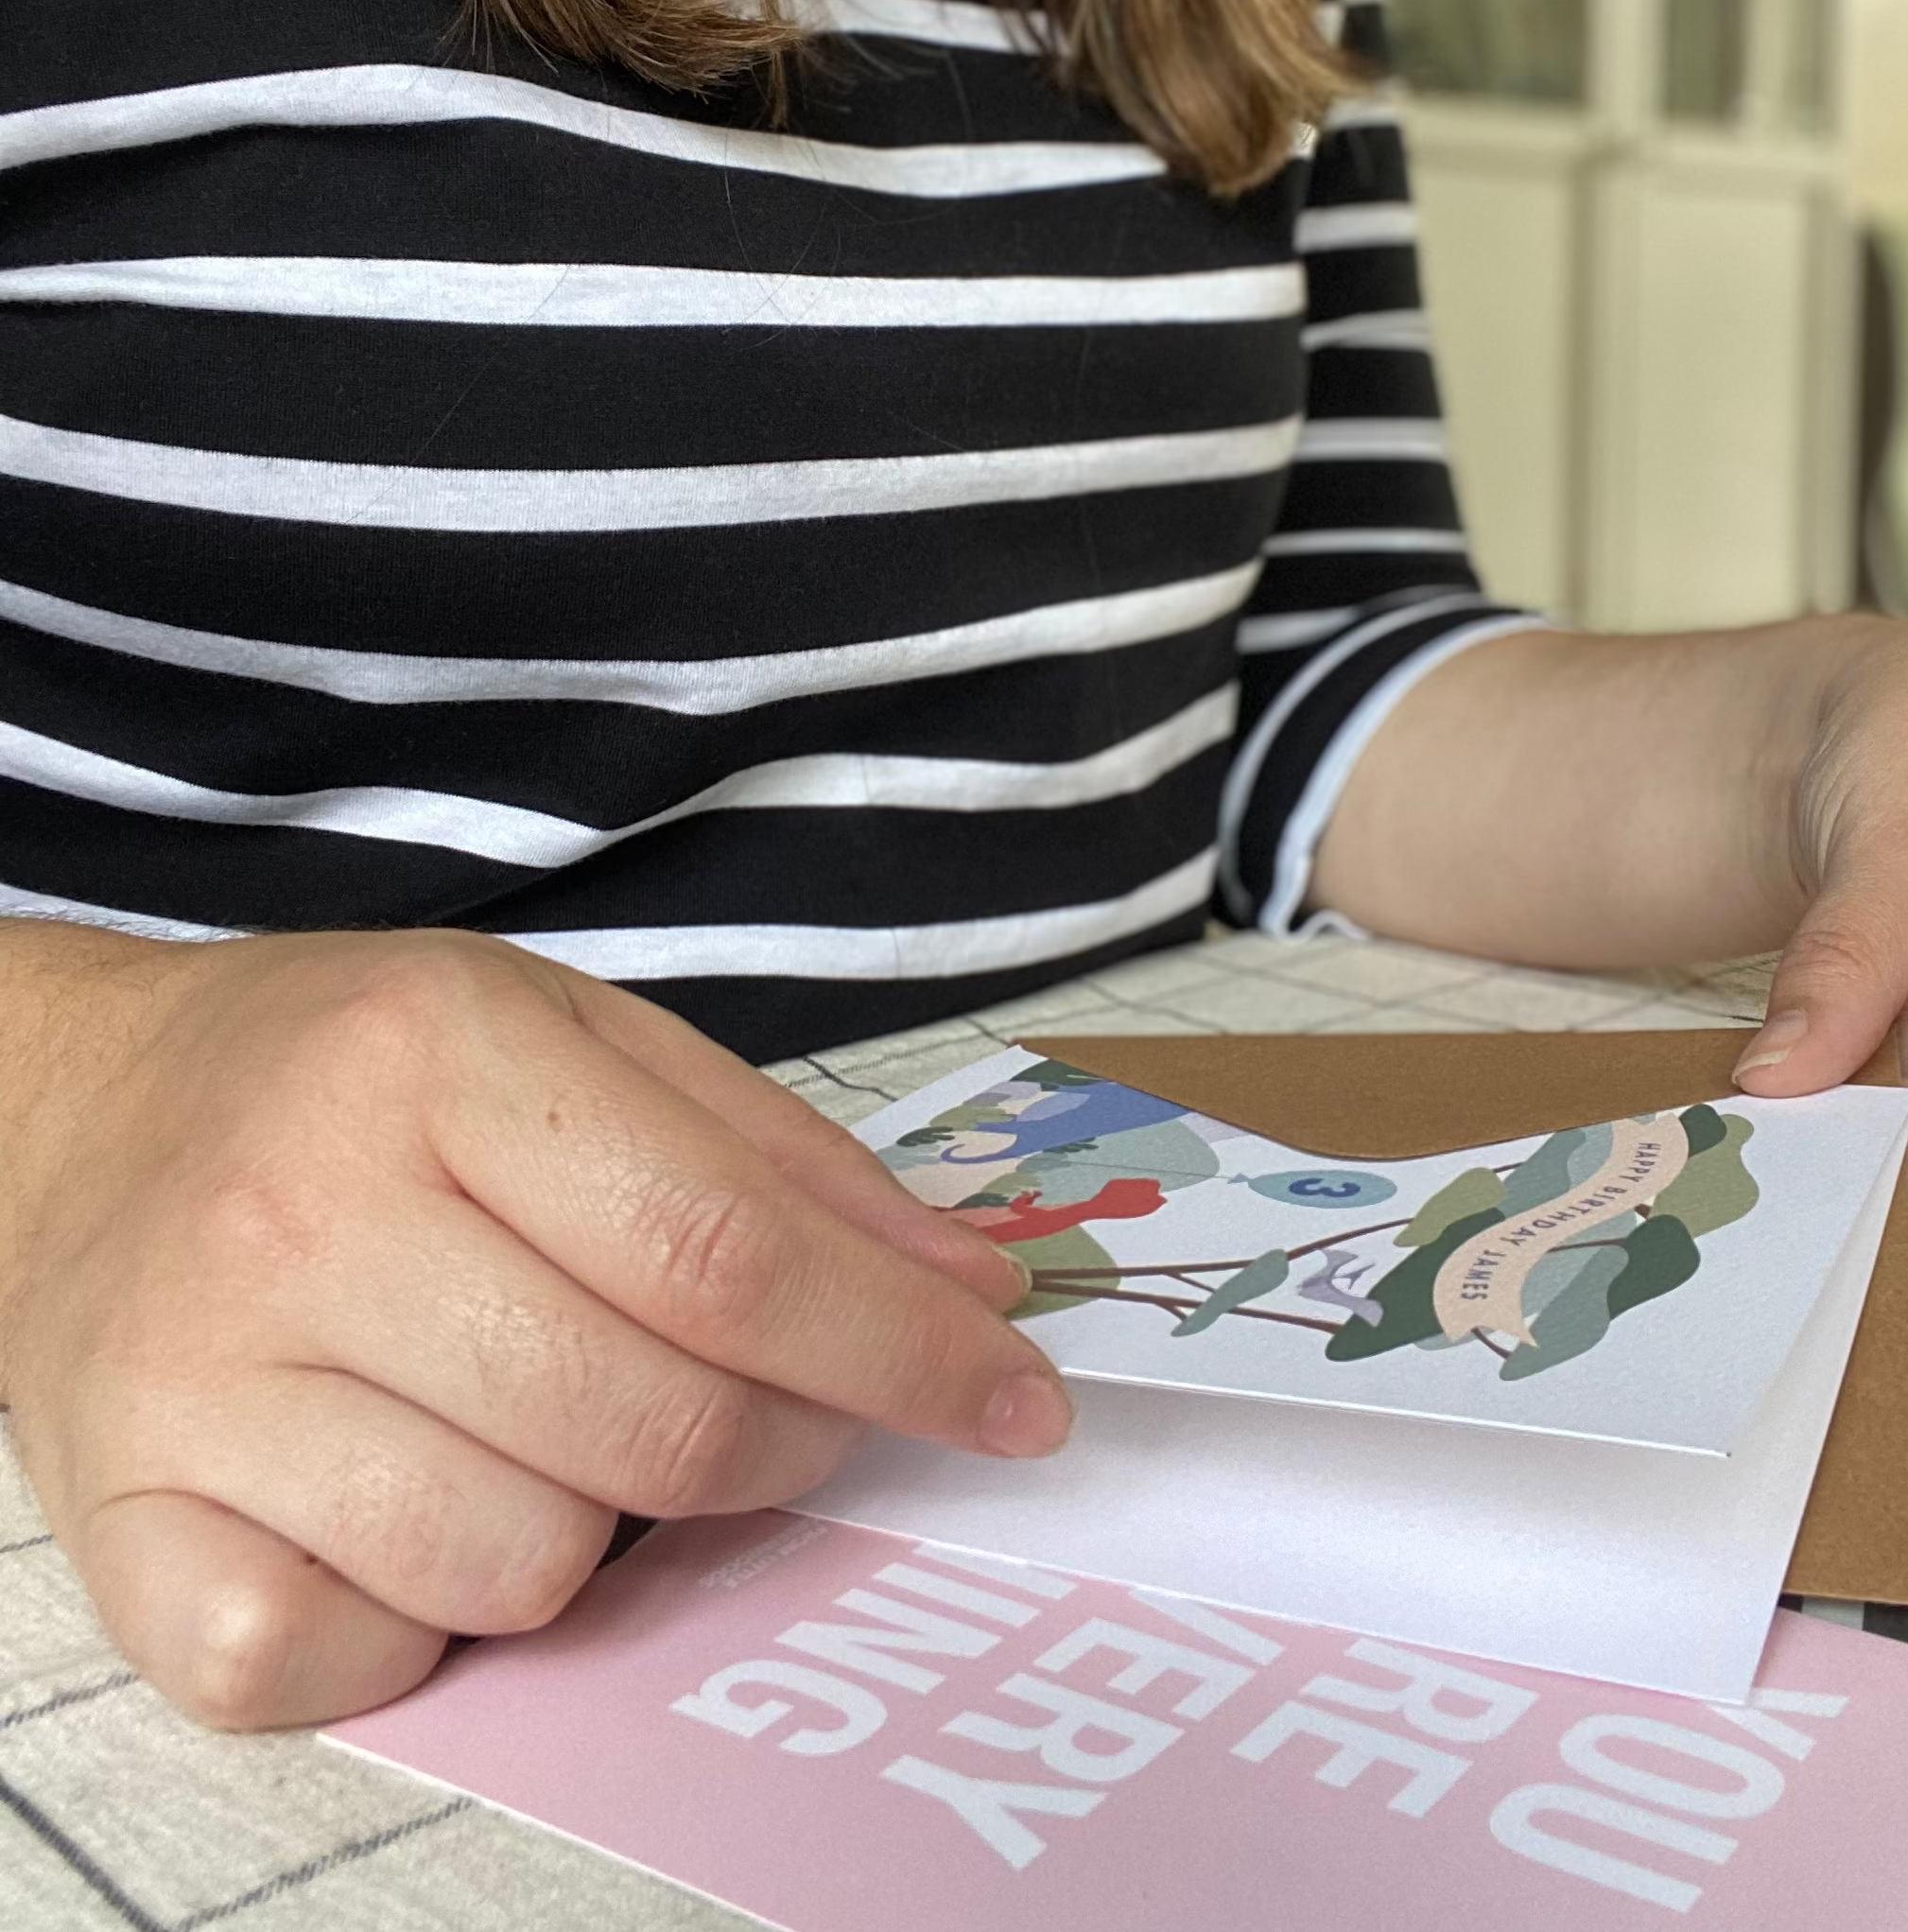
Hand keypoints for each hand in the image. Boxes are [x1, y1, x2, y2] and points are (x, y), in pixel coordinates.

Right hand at [0, 927, 1063, 1729]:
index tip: (1019, 1400)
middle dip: (785, 1449)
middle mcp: (301, 1216)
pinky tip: (418, 1505)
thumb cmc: (361, 1071)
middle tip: (790, 1415)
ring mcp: (197, 1384)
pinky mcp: (122, 1527)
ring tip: (550, 1423)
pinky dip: (431, 1619)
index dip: (904, 1349)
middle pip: (652, 1424)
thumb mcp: (582, 1038)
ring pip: (526, 1563)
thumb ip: (783, 1161)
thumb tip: (974, 1289)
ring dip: (603, 1529)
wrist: (79, 1110)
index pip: (729, 1253)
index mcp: (437, 1058)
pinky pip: (351, 1663)